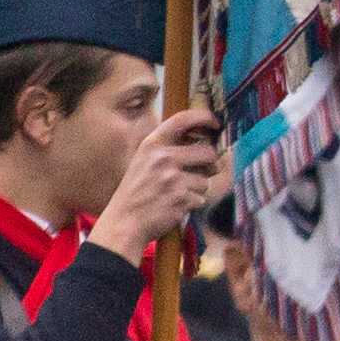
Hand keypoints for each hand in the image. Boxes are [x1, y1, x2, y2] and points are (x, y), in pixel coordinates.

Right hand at [97, 108, 229, 252]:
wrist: (124, 223)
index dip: (204, 117)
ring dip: (197, 188)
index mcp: (152, 144)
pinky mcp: (180, 198)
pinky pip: (200, 198)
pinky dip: (192, 204)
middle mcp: (162, 157)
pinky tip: (175, 206)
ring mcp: (171, 178)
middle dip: (211, 164)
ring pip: (206, 179)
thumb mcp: (145, 161)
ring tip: (177, 194)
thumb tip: (207, 147)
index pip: (183, 119)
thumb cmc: (137, 192)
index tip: (215, 123)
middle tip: (204, 171)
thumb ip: (170, 149)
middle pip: (208, 151)